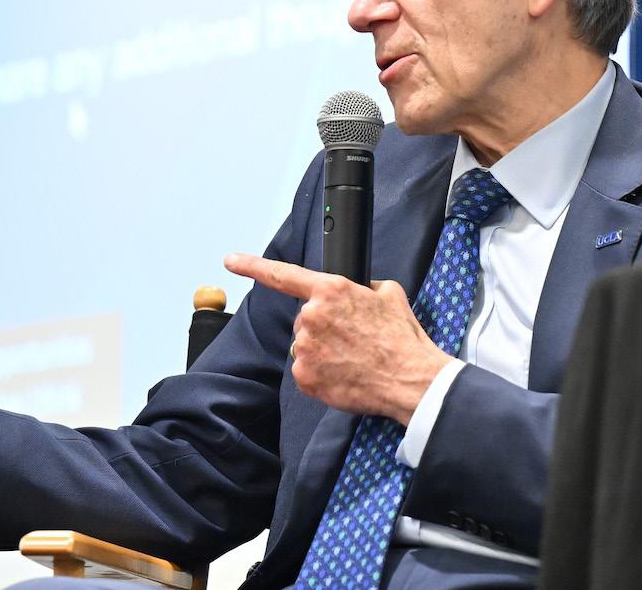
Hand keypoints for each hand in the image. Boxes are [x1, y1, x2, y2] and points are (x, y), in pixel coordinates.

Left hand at [224, 253, 451, 424]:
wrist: (410, 380)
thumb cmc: (401, 338)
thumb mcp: (387, 293)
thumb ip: (360, 286)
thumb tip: (354, 291)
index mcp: (329, 290)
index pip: (282, 274)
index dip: (251, 265)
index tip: (231, 260)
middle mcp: (311, 316)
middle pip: (304, 318)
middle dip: (323, 326)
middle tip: (353, 337)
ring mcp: (305, 348)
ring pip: (305, 345)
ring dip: (322, 350)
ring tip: (352, 357)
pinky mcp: (304, 377)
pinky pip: (305, 371)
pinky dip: (321, 373)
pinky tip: (344, 374)